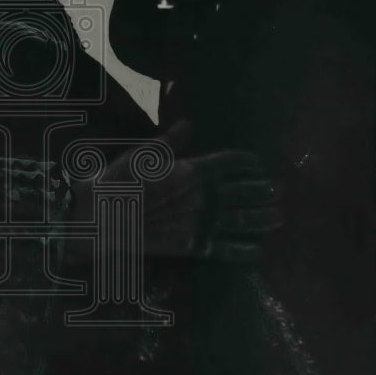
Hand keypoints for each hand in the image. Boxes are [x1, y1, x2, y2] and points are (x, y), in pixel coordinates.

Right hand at [71, 121, 281, 262]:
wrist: (97, 219)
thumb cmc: (115, 182)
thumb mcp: (140, 156)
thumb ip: (170, 143)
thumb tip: (189, 124)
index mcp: (191, 170)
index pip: (231, 162)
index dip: (249, 162)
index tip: (259, 164)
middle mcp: (201, 196)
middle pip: (244, 191)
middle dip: (264, 190)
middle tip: (278, 190)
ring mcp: (198, 221)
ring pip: (242, 220)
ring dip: (264, 218)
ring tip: (279, 216)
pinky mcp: (189, 245)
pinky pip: (224, 249)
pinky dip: (243, 250)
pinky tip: (257, 250)